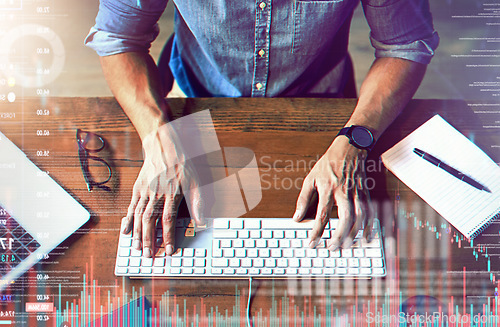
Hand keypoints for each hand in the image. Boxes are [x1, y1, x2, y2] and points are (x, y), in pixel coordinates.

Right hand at [120, 125, 202, 257]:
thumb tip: (201, 221)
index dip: (168, 237)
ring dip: (138, 234)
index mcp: (171, 193)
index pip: (168, 219)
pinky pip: (131, 207)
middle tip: (149, 256)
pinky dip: (128, 220)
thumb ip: (197, 202)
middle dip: (149, 240)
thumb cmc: (180, 163)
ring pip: (138, 216)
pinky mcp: (137, 189)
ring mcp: (144, 191)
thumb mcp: (194, 180)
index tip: (169, 250)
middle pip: (150, 221)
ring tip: (138, 248)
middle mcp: (156, 194)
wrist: (162, 145)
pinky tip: (126, 231)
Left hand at [293, 136, 373, 250]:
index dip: (316, 231)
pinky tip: (366, 237)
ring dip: (354, 234)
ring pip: (360, 217)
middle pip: (345, 218)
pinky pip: (370, 213)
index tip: (312, 243)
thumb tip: (297, 217)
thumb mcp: (310, 178)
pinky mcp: (365, 194)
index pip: (321, 214)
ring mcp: (357, 193)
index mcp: (328, 188)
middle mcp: (343, 192)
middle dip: (339, 236)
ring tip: (347, 246)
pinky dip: (369, 227)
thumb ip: (303, 199)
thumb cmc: (328, 164)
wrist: (349, 149)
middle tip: (332, 248)